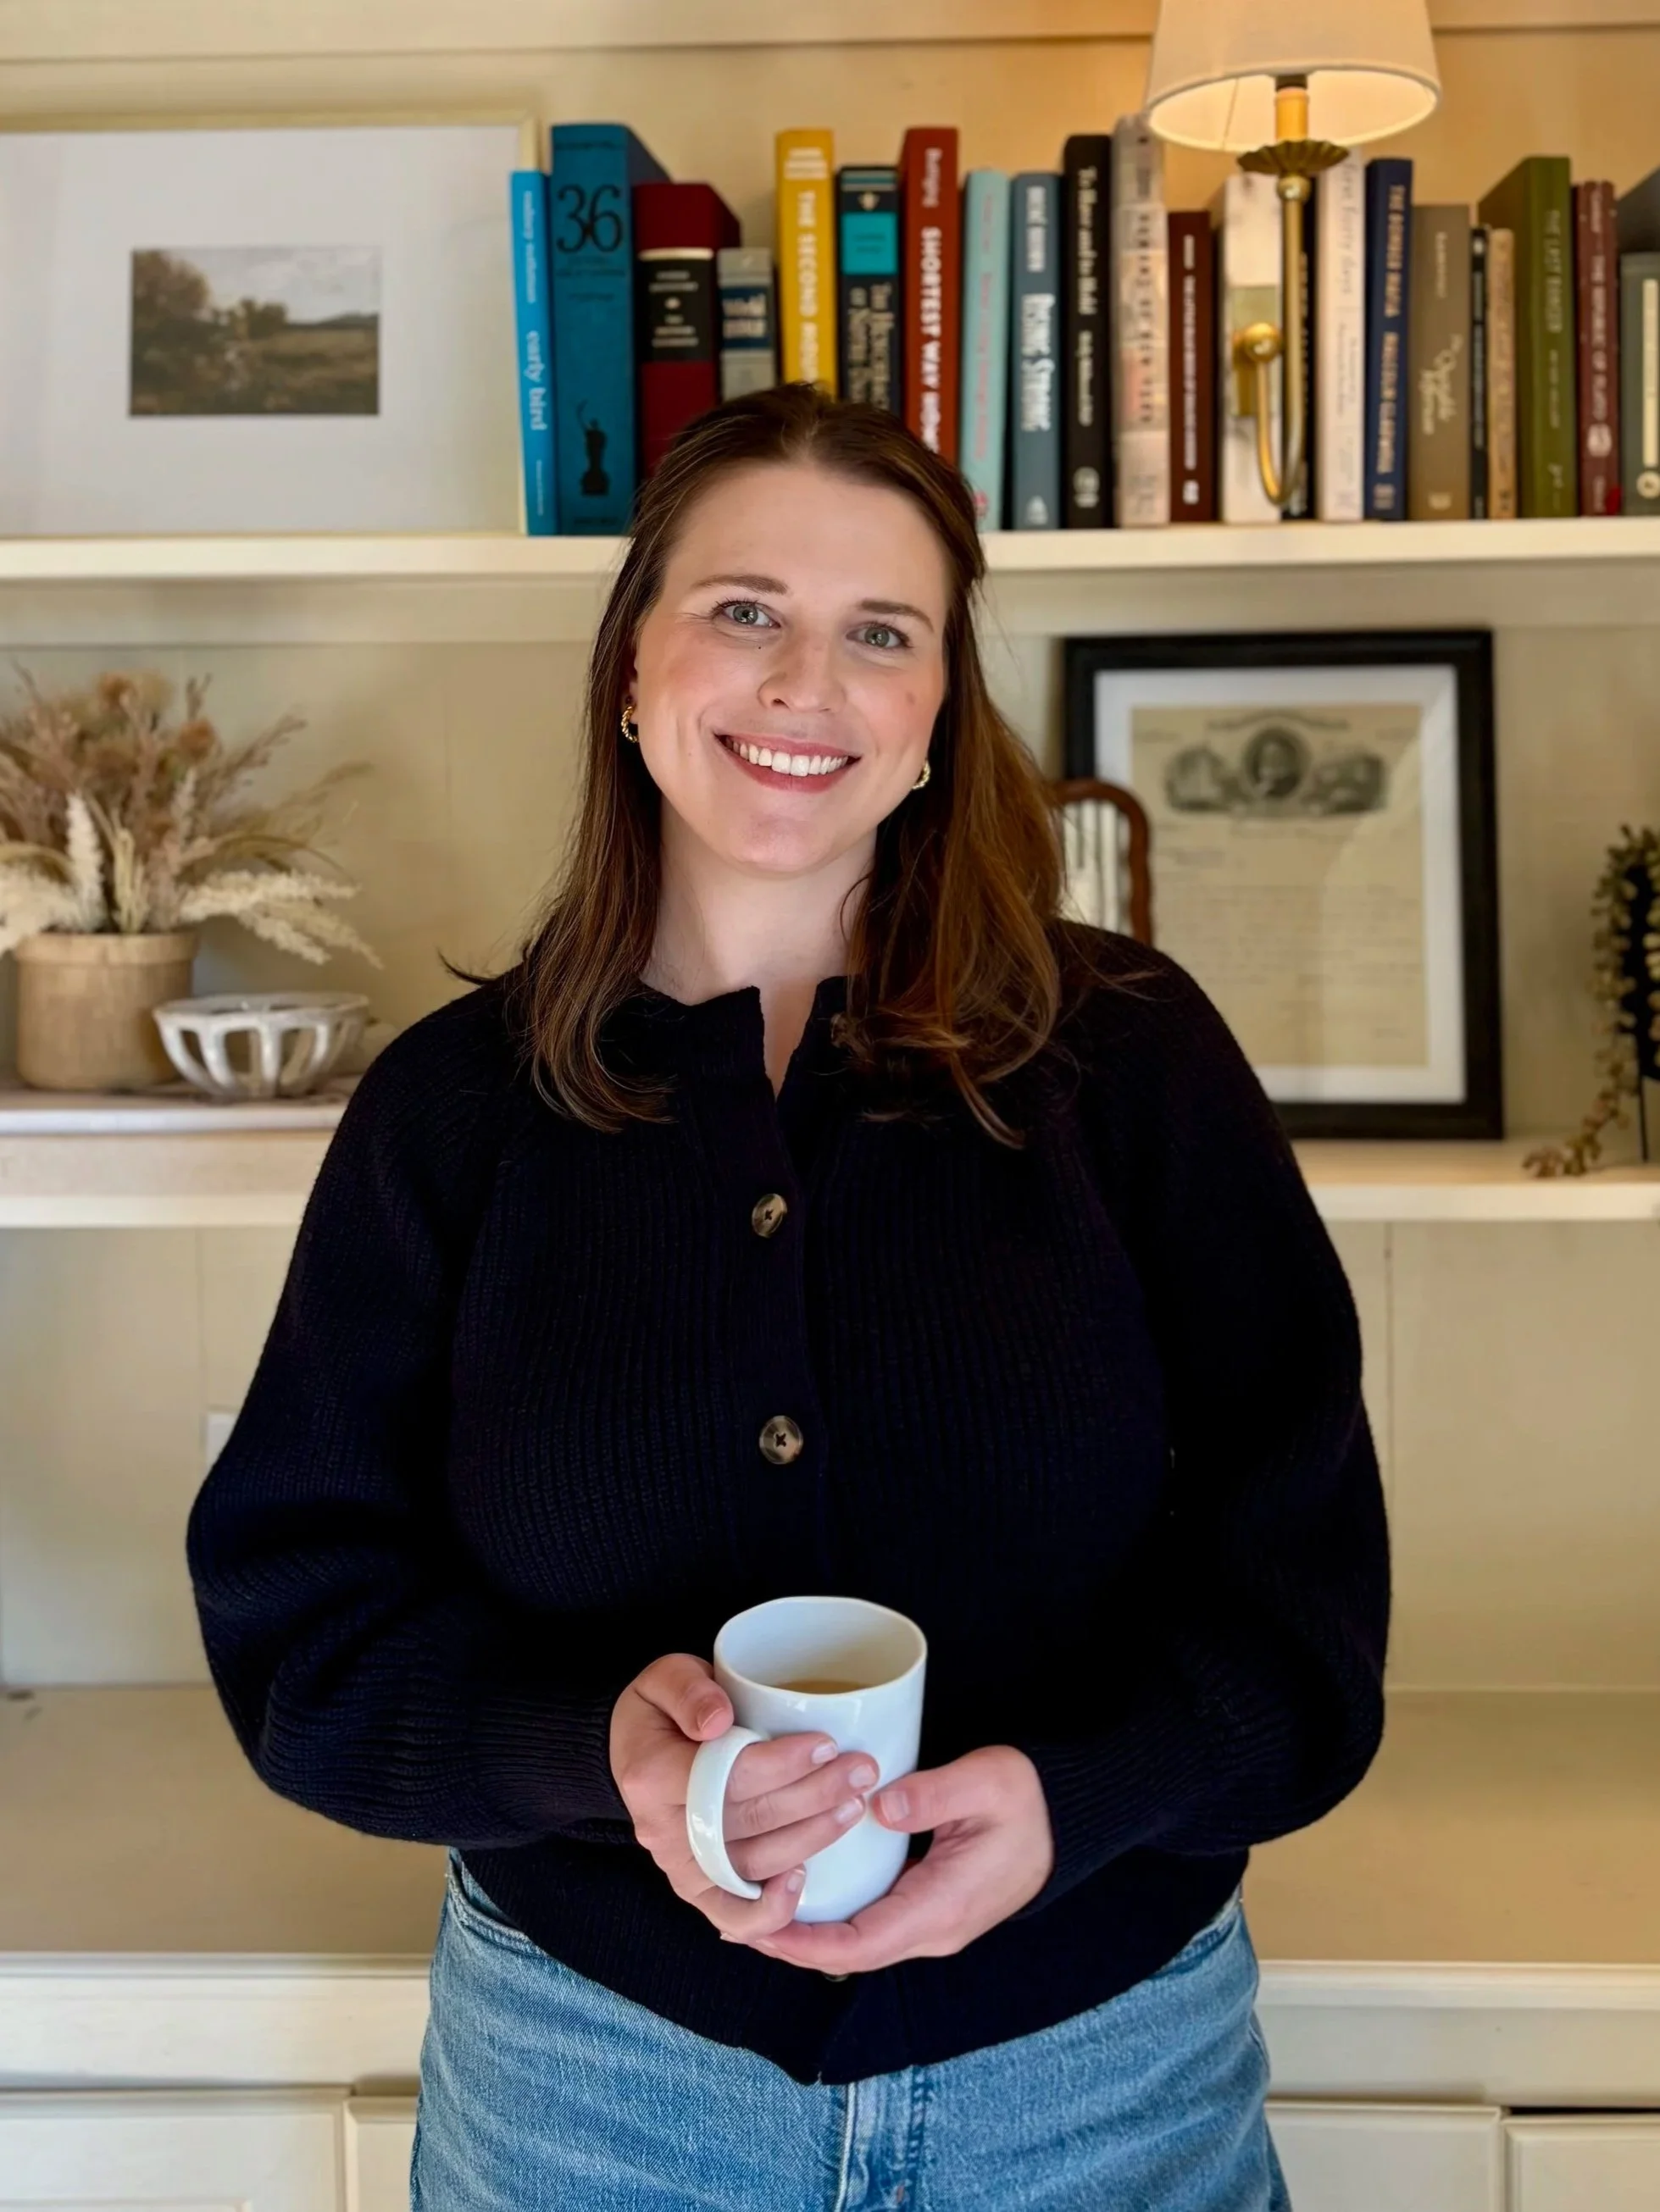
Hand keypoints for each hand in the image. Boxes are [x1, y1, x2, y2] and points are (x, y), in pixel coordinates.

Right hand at [608, 1653, 881, 1944]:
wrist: (638, 1752)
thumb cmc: (663, 1710)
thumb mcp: (665, 1679)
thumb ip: (689, 1690)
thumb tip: (718, 1720)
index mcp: (651, 1775)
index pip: (723, 1777)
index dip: (779, 1765)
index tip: (826, 1743)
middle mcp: (662, 1830)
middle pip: (748, 1821)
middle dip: (813, 1796)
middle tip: (861, 1770)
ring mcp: (680, 1866)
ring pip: (753, 1863)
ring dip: (812, 1836)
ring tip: (855, 1804)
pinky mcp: (699, 1889)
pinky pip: (733, 1915)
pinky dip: (771, 1909)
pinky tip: (806, 1879)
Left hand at [735, 1744, 1054, 1973]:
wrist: (1064, 1819)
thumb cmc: (1029, 1799)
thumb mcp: (988, 1783)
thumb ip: (936, 1794)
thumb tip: (882, 1805)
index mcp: (941, 1908)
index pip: (861, 1945)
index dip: (805, 1944)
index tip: (759, 1929)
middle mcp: (932, 1928)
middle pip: (849, 1953)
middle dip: (791, 1942)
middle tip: (733, 1917)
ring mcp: (931, 1921)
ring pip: (857, 1941)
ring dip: (807, 1932)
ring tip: (753, 1906)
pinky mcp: (928, 1905)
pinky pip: (870, 1923)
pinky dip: (830, 1917)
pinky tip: (801, 1890)